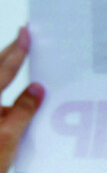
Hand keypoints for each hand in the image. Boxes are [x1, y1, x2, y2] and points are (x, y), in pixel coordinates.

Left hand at [0, 27, 44, 172]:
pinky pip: (0, 105)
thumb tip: (37, 89)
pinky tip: (20, 102)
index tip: (26, 33)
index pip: (2, 70)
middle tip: (22, 38)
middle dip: (8, 55)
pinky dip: (9, 100)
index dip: (16, 52)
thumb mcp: (7, 139)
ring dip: (5, 74)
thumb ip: (23, 111)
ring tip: (19, 61)